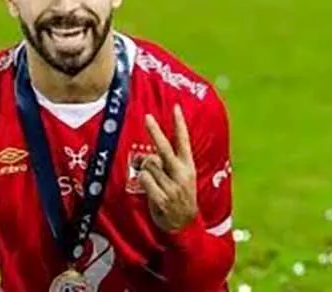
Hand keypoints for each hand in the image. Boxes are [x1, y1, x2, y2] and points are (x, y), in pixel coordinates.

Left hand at [138, 105, 197, 231]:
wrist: (185, 224)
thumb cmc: (179, 196)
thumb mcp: (180, 177)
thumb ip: (166, 164)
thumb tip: (146, 155)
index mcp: (188, 166)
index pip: (183, 141)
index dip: (179, 124)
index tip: (176, 107)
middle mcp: (181, 174)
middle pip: (164, 148)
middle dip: (155, 131)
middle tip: (147, 116)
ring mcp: (172, 187)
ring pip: (149, 165)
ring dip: (146, 170)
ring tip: (154, 181)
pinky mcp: (162, 199)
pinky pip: (145, 180)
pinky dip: (144, 181)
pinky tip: (151, 190)